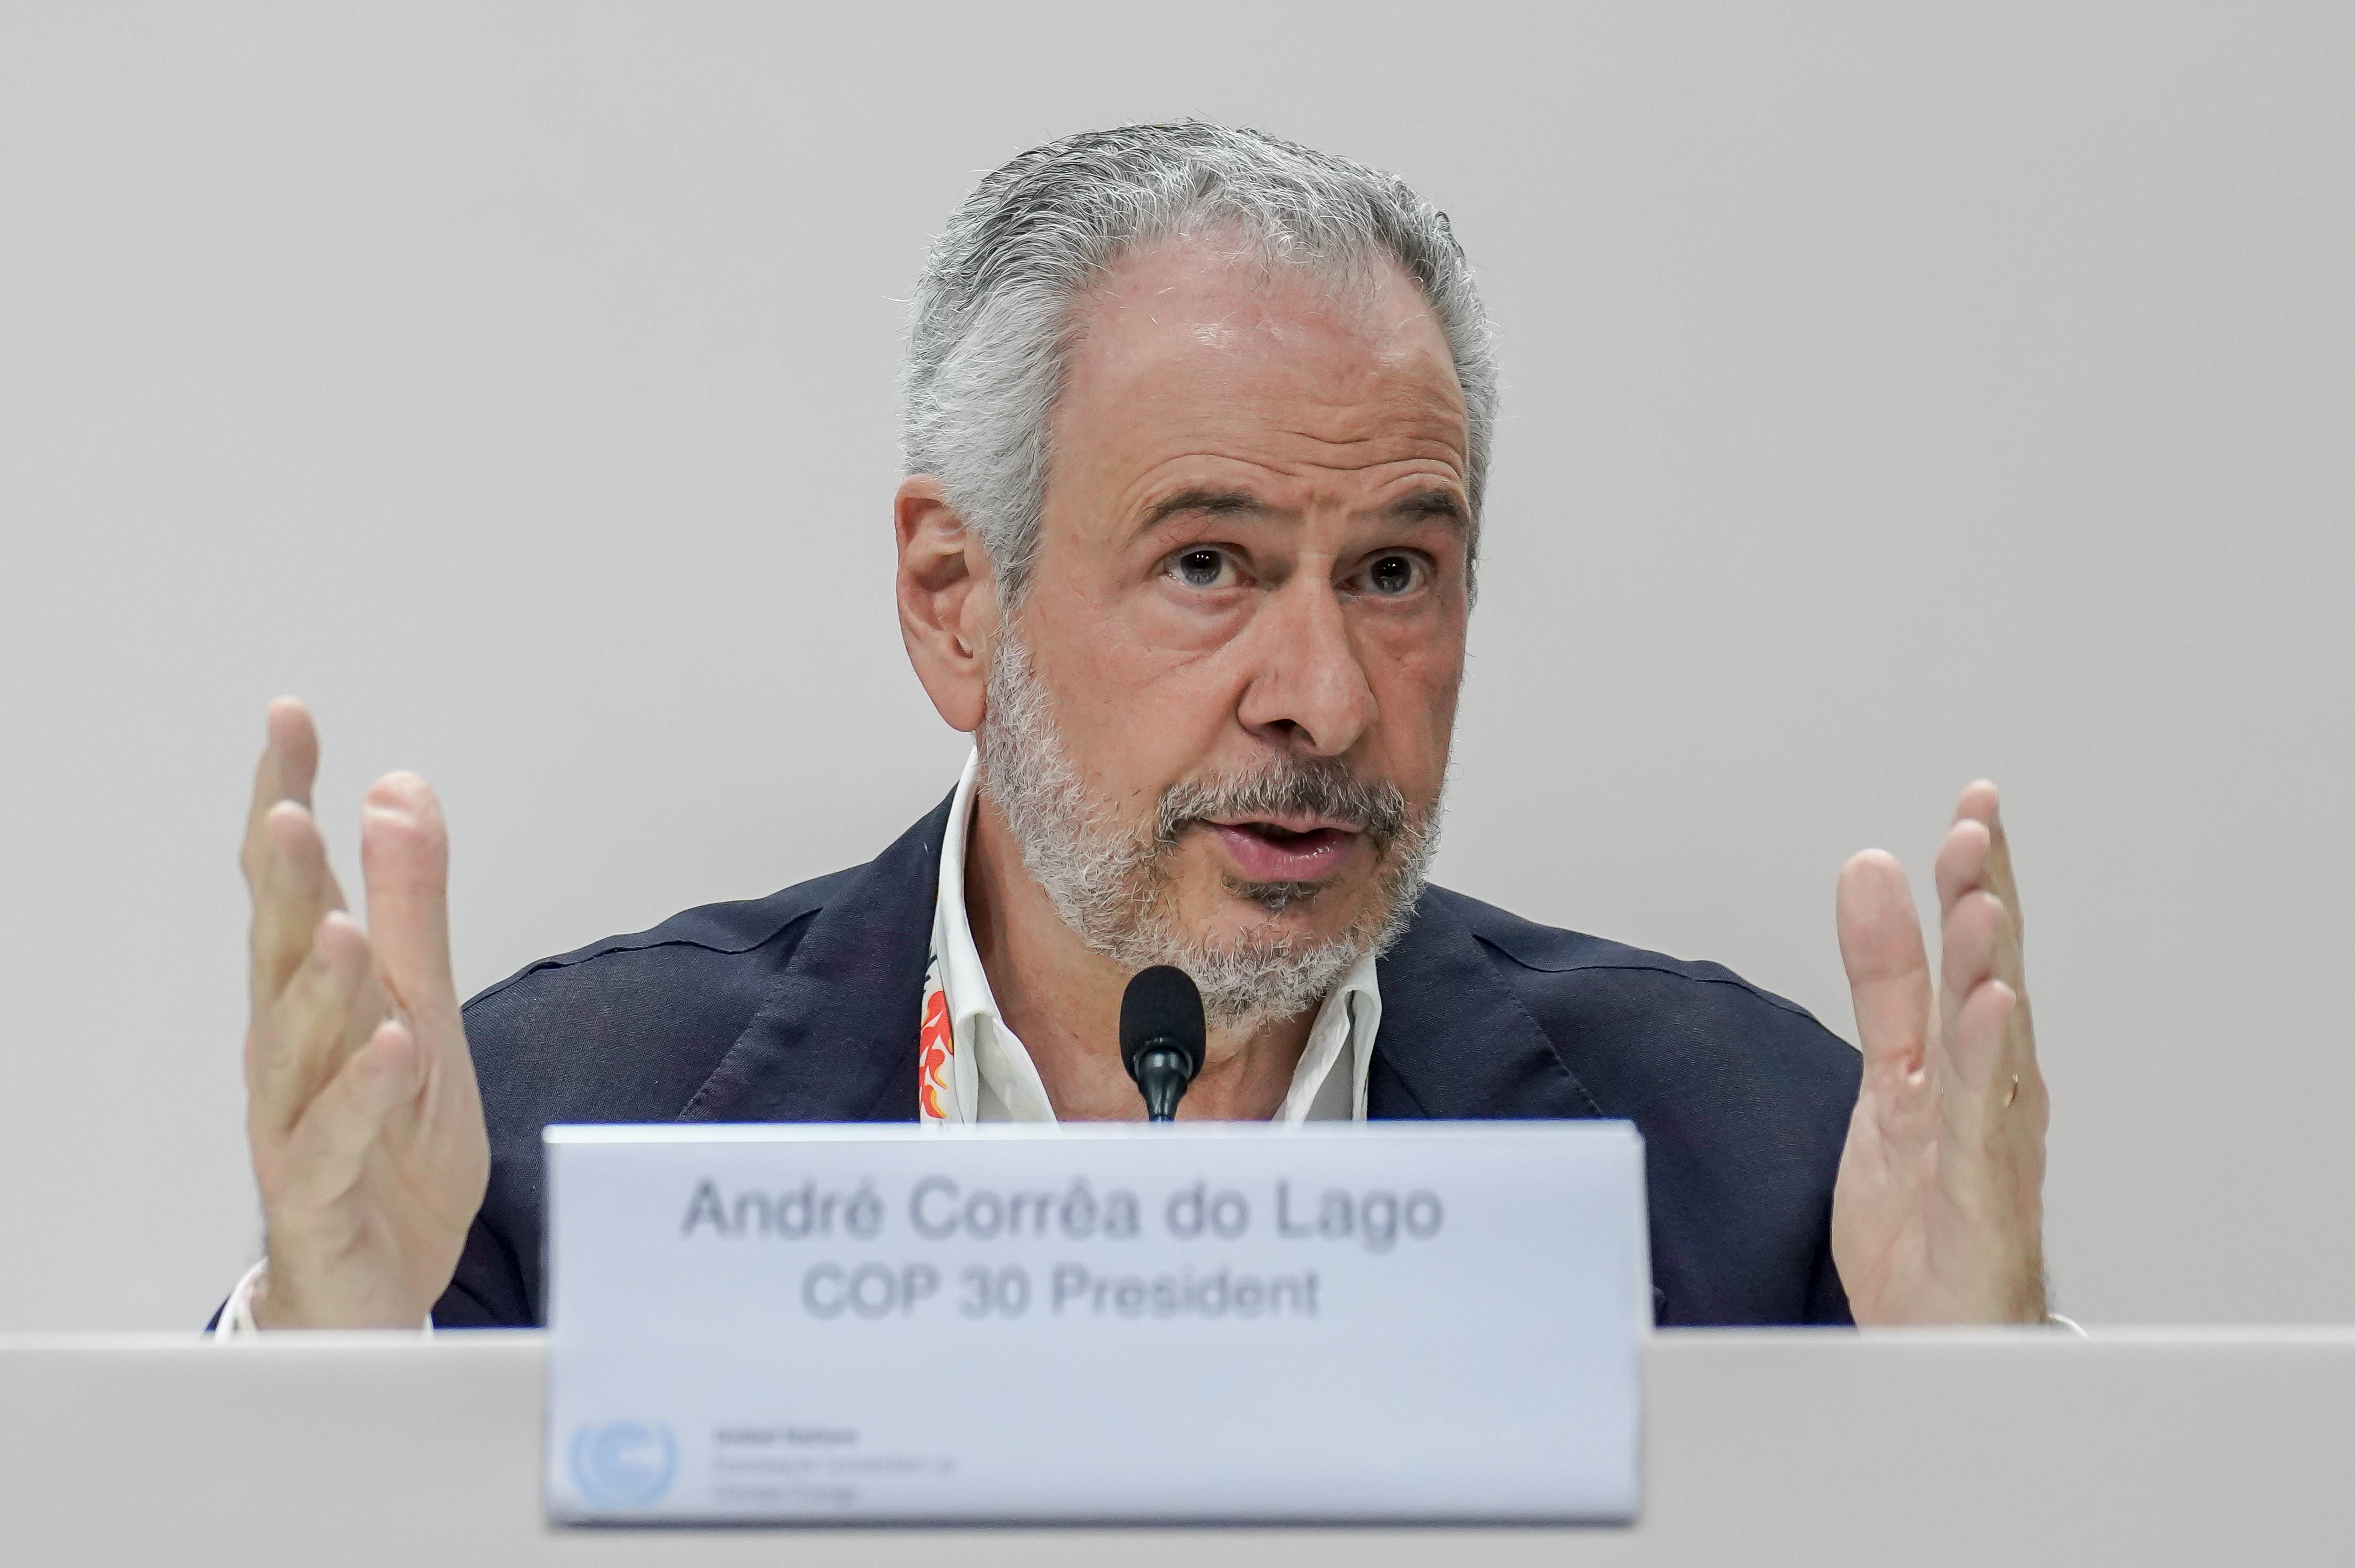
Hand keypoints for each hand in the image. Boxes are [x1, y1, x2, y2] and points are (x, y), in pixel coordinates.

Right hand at [239, 699, 487, 1326]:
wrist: (385, 1280)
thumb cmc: (393, 1139)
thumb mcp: (422, 1002)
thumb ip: (410, 903)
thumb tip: (397, 790)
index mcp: (315, 993)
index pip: (294, 881)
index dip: (286, 796)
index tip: (290, 718)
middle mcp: (289, 1048)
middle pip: (277, 949)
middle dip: (281, 879)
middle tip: (285, 806)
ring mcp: (293, 1122)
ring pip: (293, 1045)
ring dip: (317, 985)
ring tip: (340, 925)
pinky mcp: (315, 1195)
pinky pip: (333, 1141)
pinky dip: (364, 1095)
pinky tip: (394, 1048)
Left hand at [1829, 781, 2048, 1323]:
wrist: (1933, 1325)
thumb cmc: (1928, 1205)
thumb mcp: (1890, 1069)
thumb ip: (1885, 974)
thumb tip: (1869, 872)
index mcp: (1972, 1051)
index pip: (1977, 947)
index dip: (1977, 875)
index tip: (1973, 803)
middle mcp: (1995, 1084)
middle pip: (1992, 978)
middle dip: (1984, 901)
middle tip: (1973, 829)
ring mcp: (1994, 1138)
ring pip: (1991, 1039)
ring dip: (1986, 966)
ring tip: (1979, 901)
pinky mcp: (1980, 1194)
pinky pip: (1983, 1121)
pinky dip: (1988, 1063)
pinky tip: (1990, 1010)